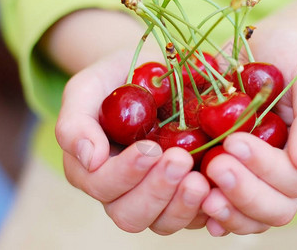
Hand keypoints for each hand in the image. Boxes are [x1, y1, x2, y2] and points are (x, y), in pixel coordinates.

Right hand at [55, 49, 209, 234]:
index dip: (125, 173)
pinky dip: (208, 209)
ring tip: (201, 179)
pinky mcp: (184, 194)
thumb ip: (76, 122)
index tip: (151, 149)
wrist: (152, 73)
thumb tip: (91, 159)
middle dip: (156, 191)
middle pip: (131, 214)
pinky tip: (220, 190)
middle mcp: (122, 190)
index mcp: (94, 169)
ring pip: (163, 222)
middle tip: (180, 160)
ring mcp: (156, 195)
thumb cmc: (117, 80)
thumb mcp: (89, 88)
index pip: (102, 185)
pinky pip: (196, 217)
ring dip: (182, 206)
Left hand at [201, 30, 296, 235]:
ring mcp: (263, 179)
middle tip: (215, 166)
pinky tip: (200, 206)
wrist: (263, 49)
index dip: (265, 166)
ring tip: (203, 193)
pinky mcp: (237, 176)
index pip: (295, 178)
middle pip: (277, 207)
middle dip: (245, 192)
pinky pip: (231, 208)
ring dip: (229, 210)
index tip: (233, 141)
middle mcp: (290, 174)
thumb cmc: (290, 56)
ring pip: (255, 217)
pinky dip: (216, 214)